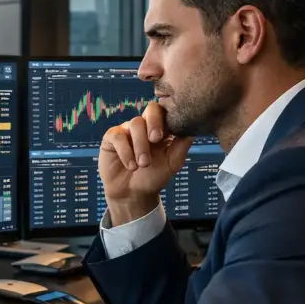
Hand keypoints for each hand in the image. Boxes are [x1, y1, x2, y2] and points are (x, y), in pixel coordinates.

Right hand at [98, 101, 194, 225]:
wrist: (132, 194)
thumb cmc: (153, 177)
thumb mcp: (172, 162)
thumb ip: (182, 144)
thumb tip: (193, 127)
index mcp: (161, 128)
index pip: (166, 111)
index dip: (168, 117)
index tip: (169, 132)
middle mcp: (145, 125)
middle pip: (151, 109)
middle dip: (154, 122)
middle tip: (156, 139)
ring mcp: (127, 130)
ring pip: (135, 124)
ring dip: (141, 145)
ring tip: (143, 164)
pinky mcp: (112, 138)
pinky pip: (118, 136)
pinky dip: (125, 151)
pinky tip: (131, 165)